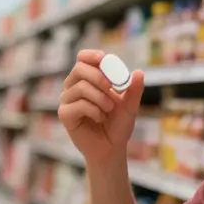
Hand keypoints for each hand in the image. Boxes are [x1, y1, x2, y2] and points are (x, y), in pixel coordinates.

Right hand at [57, 50, 145, 165]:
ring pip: (81, 87)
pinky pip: (79, 104)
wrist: (111, 148)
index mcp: (86, 79)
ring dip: (101, 98)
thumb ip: (134, 89)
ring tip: (109, 109)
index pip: (82, 58)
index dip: (91, 55)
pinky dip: (94, 110)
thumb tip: (139, 72)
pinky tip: (100, 118)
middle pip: (79, 69)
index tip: (104, 58)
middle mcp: (73, 86)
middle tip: (112, 87)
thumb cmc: (117, 125)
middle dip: (99, 77)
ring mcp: (67, 100)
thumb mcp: (130, 105)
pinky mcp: (65, 114)